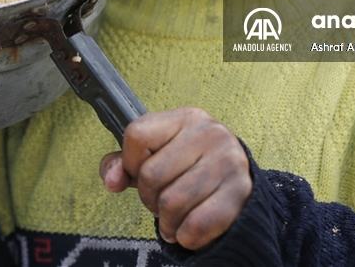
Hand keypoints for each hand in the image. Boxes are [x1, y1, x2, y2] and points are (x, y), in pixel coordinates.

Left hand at [99, 107, 251, 249]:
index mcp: (186, 118)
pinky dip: (186, 236)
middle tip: (164, 201)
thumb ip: (124, 166)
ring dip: (167, 222)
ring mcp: (228, 161)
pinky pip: (195, 225)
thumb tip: (112, 180)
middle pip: (150, 174)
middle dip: (150, 198)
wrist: (241, 191)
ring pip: (172, 203)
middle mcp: (209, 133)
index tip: (144, 172)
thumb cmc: (192, 172)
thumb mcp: (157, 158)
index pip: (137, 135)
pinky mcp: (240, 192)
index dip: (131, 162)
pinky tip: (190, 228)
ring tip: (177, 217)